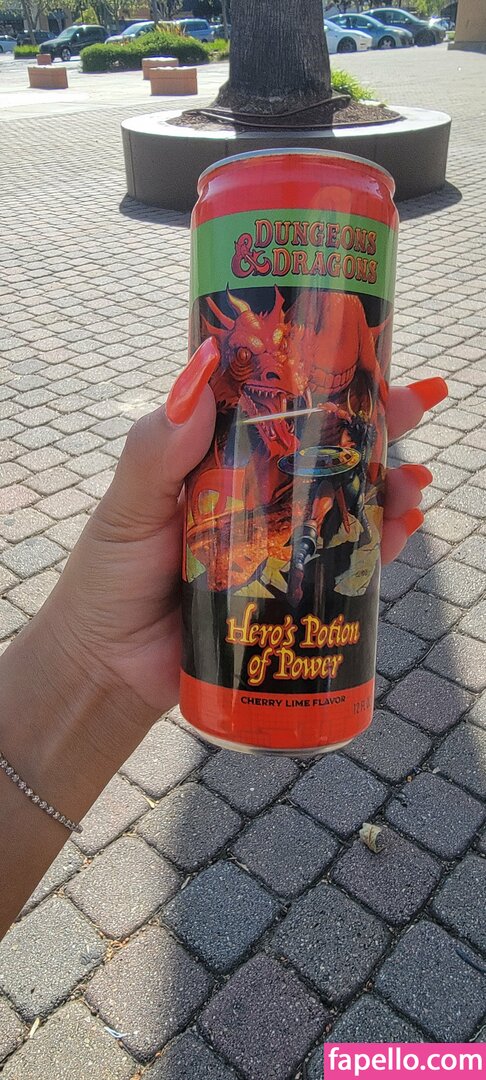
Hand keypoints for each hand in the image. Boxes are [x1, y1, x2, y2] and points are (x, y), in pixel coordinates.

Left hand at [43, 346, 446, 733]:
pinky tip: (401, 529)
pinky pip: (345, 565)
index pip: (277, 411)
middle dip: (376, 427)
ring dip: (387, 486)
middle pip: (325, 454)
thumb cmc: (108, 578)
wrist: (108, 667)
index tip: (365, 358)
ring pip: (345, 505)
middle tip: (416, 404)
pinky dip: (380, 544)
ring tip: (412, 481)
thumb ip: (155, 449)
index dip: (321, 383)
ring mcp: (277, 545)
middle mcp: (255, 497)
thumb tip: (201, 372)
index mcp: (218, 464)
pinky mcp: (291, 593)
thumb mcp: (127, 507)